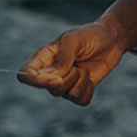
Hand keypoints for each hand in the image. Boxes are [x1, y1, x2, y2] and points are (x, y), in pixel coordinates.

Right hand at [18, 20, 135, 105]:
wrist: (111, 40)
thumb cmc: (90, 35)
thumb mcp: (74, 41)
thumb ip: (62, 59)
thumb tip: (54, 78)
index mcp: (43, 58)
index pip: (25, 75)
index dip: (36, 81)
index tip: (56, 78)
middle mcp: (50, 73)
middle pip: (50, 89)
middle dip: (68, 79)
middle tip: (77, 65)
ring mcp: (65, 84)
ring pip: (66, 95)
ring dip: (81, 82)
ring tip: (83, 67)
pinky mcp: (79, 91)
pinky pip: (80, 101)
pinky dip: (89, 90)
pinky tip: (91, 77)